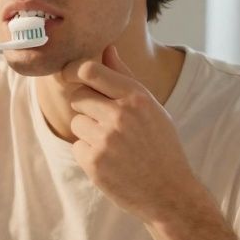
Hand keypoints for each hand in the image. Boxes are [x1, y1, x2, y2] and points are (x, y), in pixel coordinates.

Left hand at [64, 46, 206, 224]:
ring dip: (88, 132)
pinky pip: (77, 147)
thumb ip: (124, 77)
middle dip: (86, 107)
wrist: (170, 193)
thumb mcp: (150, 107)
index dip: (73, 70)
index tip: (70, 75)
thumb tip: (106, 47)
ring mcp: (105, 140)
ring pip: (76, 123)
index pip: (89, 70)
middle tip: (106, 122)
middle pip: (78, 96)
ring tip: (113, 145)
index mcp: (136, 97)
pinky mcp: (94, 162)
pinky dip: (89, 154)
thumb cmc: (160, 145)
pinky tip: (111, 162)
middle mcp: (120, 115)